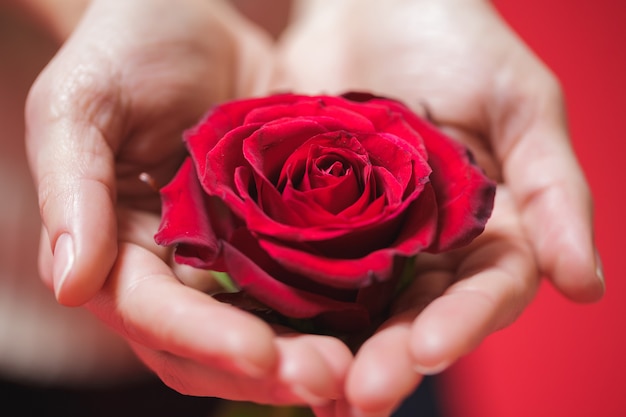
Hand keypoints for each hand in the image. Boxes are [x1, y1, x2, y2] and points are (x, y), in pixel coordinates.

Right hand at [26, 0, 350, 406]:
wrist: (190, 15)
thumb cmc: (126, 45)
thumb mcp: (82, 103)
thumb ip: (71, 187)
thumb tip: (70, 283)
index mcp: (119, 247)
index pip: (152, 311)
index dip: (203, 336)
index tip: (260, 353)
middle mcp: (175, 266)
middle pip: (213, 341)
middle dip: (267, 367)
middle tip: (330, 381)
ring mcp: (230, 254)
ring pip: (265, 326)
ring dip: (308, 357)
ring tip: (361, 376)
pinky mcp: (279, 233)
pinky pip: (308, 283)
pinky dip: (338, 314)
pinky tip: (378, 329)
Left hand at [278, 0, 603, 413]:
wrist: (368, 1)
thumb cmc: (454, 36)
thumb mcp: (519, 100)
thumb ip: (555, 189)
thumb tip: (587, 286)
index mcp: (485, 226)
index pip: (483, 292)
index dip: (461, 324)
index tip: (428, 351)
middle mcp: (423, 244)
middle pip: (412, 315)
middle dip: (388, 358)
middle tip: (355, 398)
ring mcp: (360, 237)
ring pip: (351, 307)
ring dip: (333, 350)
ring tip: (306, 387)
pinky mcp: (302, 219)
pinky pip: (291, 264)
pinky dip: (280, 300)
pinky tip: (257, 331)